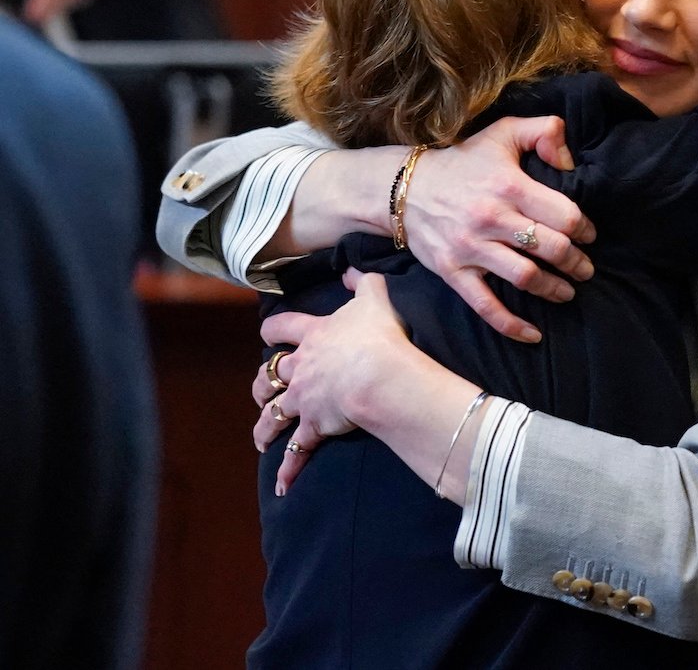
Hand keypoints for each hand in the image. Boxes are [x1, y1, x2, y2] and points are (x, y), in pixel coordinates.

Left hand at [253, 269, 419, 493]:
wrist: (379, 375)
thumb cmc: (379, 336)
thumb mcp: (375, 298)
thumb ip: (363, 282)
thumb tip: (351, 269)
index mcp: (312, 337)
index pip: (282, 328)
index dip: (274, 329)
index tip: (269, 332)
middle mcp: (301, 368)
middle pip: (269, 375)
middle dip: (262, 384)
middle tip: (261, 391)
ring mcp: (304, 399)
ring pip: (273, 414)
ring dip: (265, 427)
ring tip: (260, 439)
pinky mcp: (315, 426)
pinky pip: (296, 451)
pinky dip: (288, 470)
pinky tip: (281, 486)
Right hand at [405, 116, 597, 342]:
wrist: (402, 187)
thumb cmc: (462, 161)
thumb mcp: (502, 133)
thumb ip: (543, 131)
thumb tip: (571, 160)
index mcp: (509, 185)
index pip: (564, 215)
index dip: (584, 229)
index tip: (589, 235)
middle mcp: (491, 218)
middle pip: (551, 249)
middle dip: (577, 263)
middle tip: (585, 268)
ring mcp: (471, 249)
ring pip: (526, 278)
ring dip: (554, 290)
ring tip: (568, 292)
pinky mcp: (453, 272)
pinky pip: (486, 306)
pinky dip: (512, 325)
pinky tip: (534, 334)